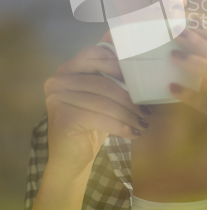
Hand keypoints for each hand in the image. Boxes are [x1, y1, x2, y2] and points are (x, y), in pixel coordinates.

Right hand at [44, 32, 149, 175]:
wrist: (72, 158)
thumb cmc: (92, 123)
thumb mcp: (103, 96)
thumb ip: (111, 75)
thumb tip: (135, 51)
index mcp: (68, 69)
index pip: (94, 54)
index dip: (118, 64)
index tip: (139, 79)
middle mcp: (58, 80)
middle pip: (103, 82)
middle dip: (129, 98)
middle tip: (147, 110)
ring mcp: (57, 98)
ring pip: (104, 102)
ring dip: (129, 114)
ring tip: (143, 123)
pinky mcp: (63, 118)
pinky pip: (100, 118)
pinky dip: (121, 126)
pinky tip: (133, 133)